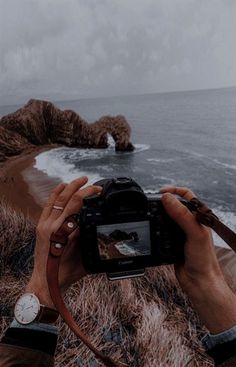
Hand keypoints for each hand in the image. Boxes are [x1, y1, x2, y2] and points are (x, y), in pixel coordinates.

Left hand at [25, 176, 101, 307]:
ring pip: (57, 199)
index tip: (99, 191)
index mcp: (65, 232)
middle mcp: (53, 225)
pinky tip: (61, 186)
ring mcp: (45, 225)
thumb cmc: (67, 273)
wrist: (47, 282)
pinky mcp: (40, 226)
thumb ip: (89, 238)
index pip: (78, 204)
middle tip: (94, 184)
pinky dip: (55, 194)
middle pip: (69, 198)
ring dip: (70, 187)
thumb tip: (93, 220)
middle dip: (83, 187)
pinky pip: (47, 205)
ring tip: (81, 180)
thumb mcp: (85, 256)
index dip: (89, 194)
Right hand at [160, 186, 235, 332]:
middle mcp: (190, 222)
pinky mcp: (172, 242)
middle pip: (175, 204)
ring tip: (149, 212)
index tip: (160, 192)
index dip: (174, 190)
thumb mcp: (194, 234)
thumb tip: (167, 198)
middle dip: (163, 201)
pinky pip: (161, 230)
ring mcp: (181, 232)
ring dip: (158, 213)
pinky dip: (155, 227)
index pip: (187, 195)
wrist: (199, 282)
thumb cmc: (204, 260)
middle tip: (151, 202)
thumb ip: (182, 215)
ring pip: (167, 216)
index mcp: (199, 217)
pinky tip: (151, 228)